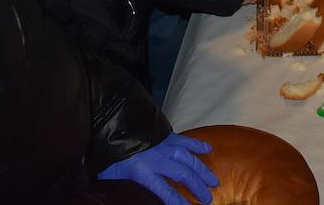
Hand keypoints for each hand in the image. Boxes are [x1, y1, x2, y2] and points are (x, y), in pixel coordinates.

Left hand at [97, 133, 218, 204]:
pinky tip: (209, 149)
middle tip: (208, 198)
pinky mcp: (167, 135)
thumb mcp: (111, 177)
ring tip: (214, 181)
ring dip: (203, 170)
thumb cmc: (109, 156)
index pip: (166, 191)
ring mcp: (166, 145)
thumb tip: (118, 198)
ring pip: (190, 158)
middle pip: (184, 175)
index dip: (178, 202)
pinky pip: (186, 140)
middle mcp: (159, 159)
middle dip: (198, 187)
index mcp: (144, 172)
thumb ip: (121, 189)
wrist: (114, 126)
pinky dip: (198, 145)